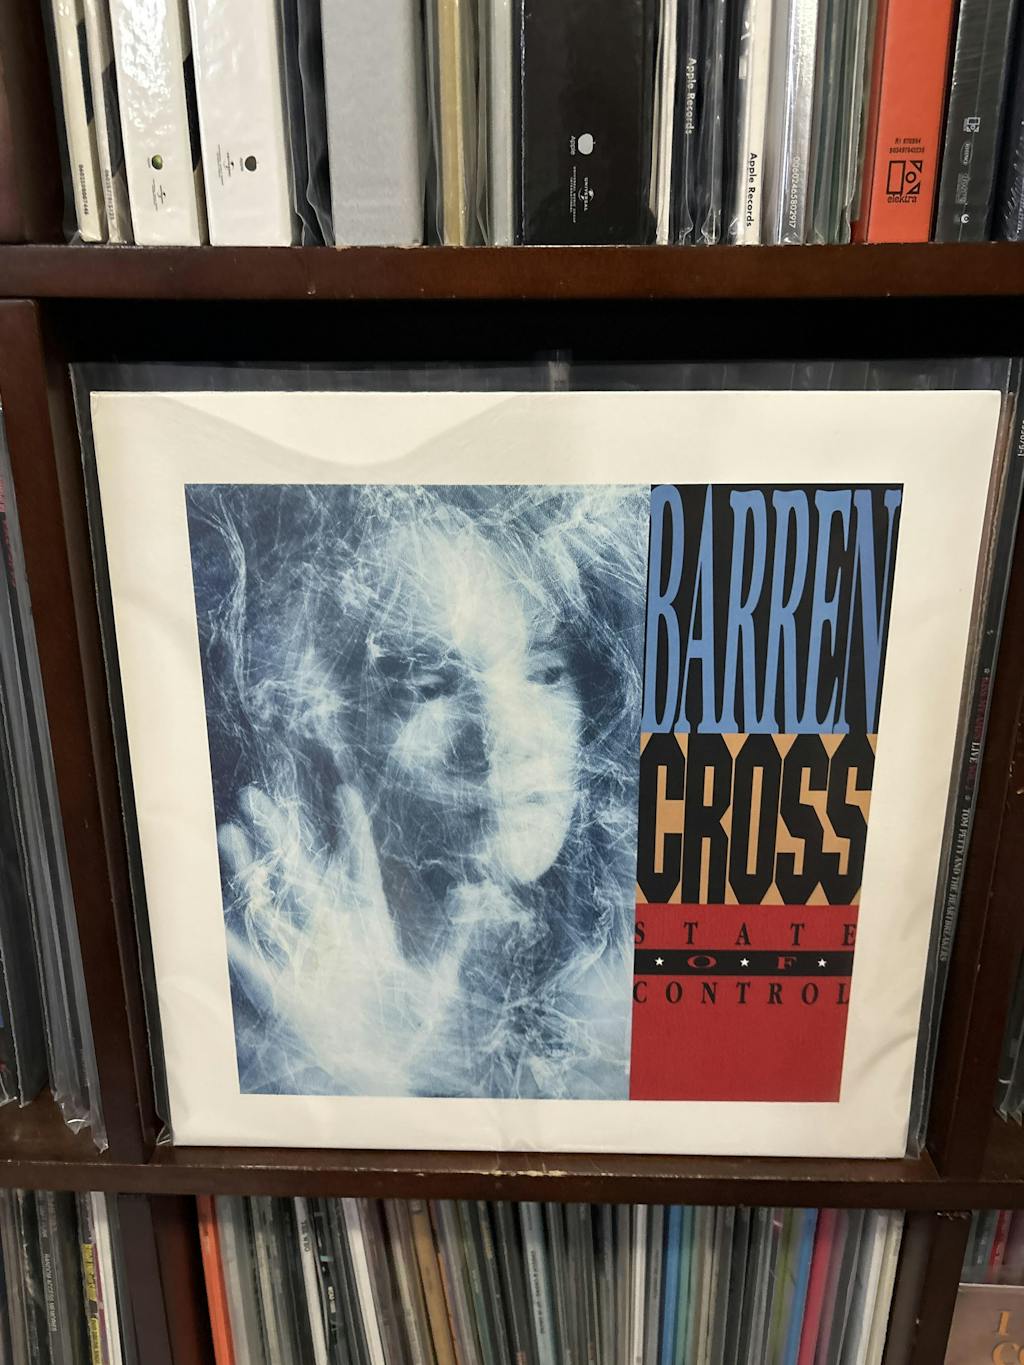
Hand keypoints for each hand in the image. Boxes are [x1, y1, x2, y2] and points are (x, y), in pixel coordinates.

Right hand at [217, 784, 461, 1094]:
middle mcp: (335, 933)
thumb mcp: (441, 978)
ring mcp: (308, 960)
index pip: (359, 864)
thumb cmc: (419, 1023)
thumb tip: (479, 890)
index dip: (353, 829)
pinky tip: (222, 919)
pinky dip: (241, 943)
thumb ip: (457, 936)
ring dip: (252, 872)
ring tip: (231, 834)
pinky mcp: (289, 994)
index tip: (346, 791)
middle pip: (304, 872)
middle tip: (257, 796)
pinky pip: (258, 963)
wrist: (392, 1069)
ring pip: (274, 905)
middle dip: (281, 834)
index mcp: (371, 924)